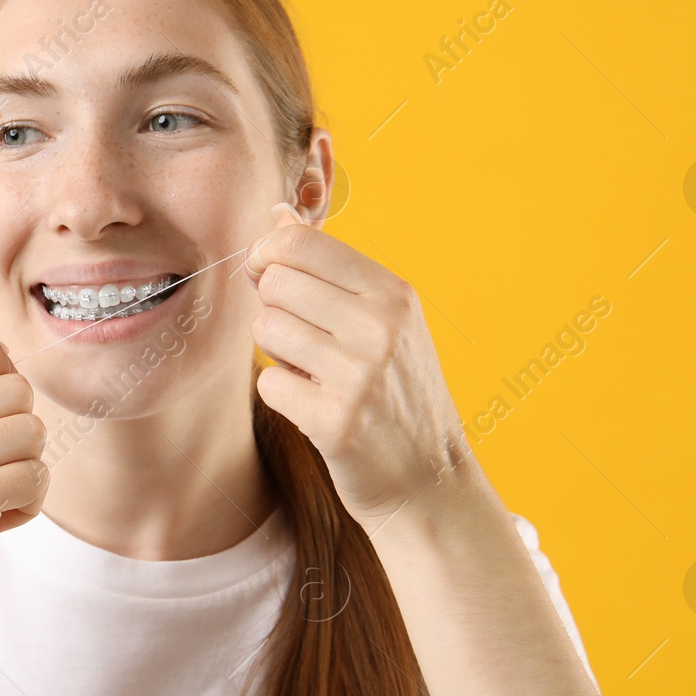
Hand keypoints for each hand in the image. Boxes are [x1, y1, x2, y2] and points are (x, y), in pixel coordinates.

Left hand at [245, 204, 477, 526]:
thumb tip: (277, 215)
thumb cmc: (396, 392)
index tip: (268, 276)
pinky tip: (314, 407)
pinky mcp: (335, 421)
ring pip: (266, 330)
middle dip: (272, 308)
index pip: (298, 242)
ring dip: (276, 353)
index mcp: (392, 293)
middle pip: (275, 282)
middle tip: (299, 338)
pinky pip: (268, 383)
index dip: (266, 255)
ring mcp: (359, 375)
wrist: (430, 480)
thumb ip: (329, 268)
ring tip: (312, 372)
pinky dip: (282, 395)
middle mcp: (380, 327)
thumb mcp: (382, 320)